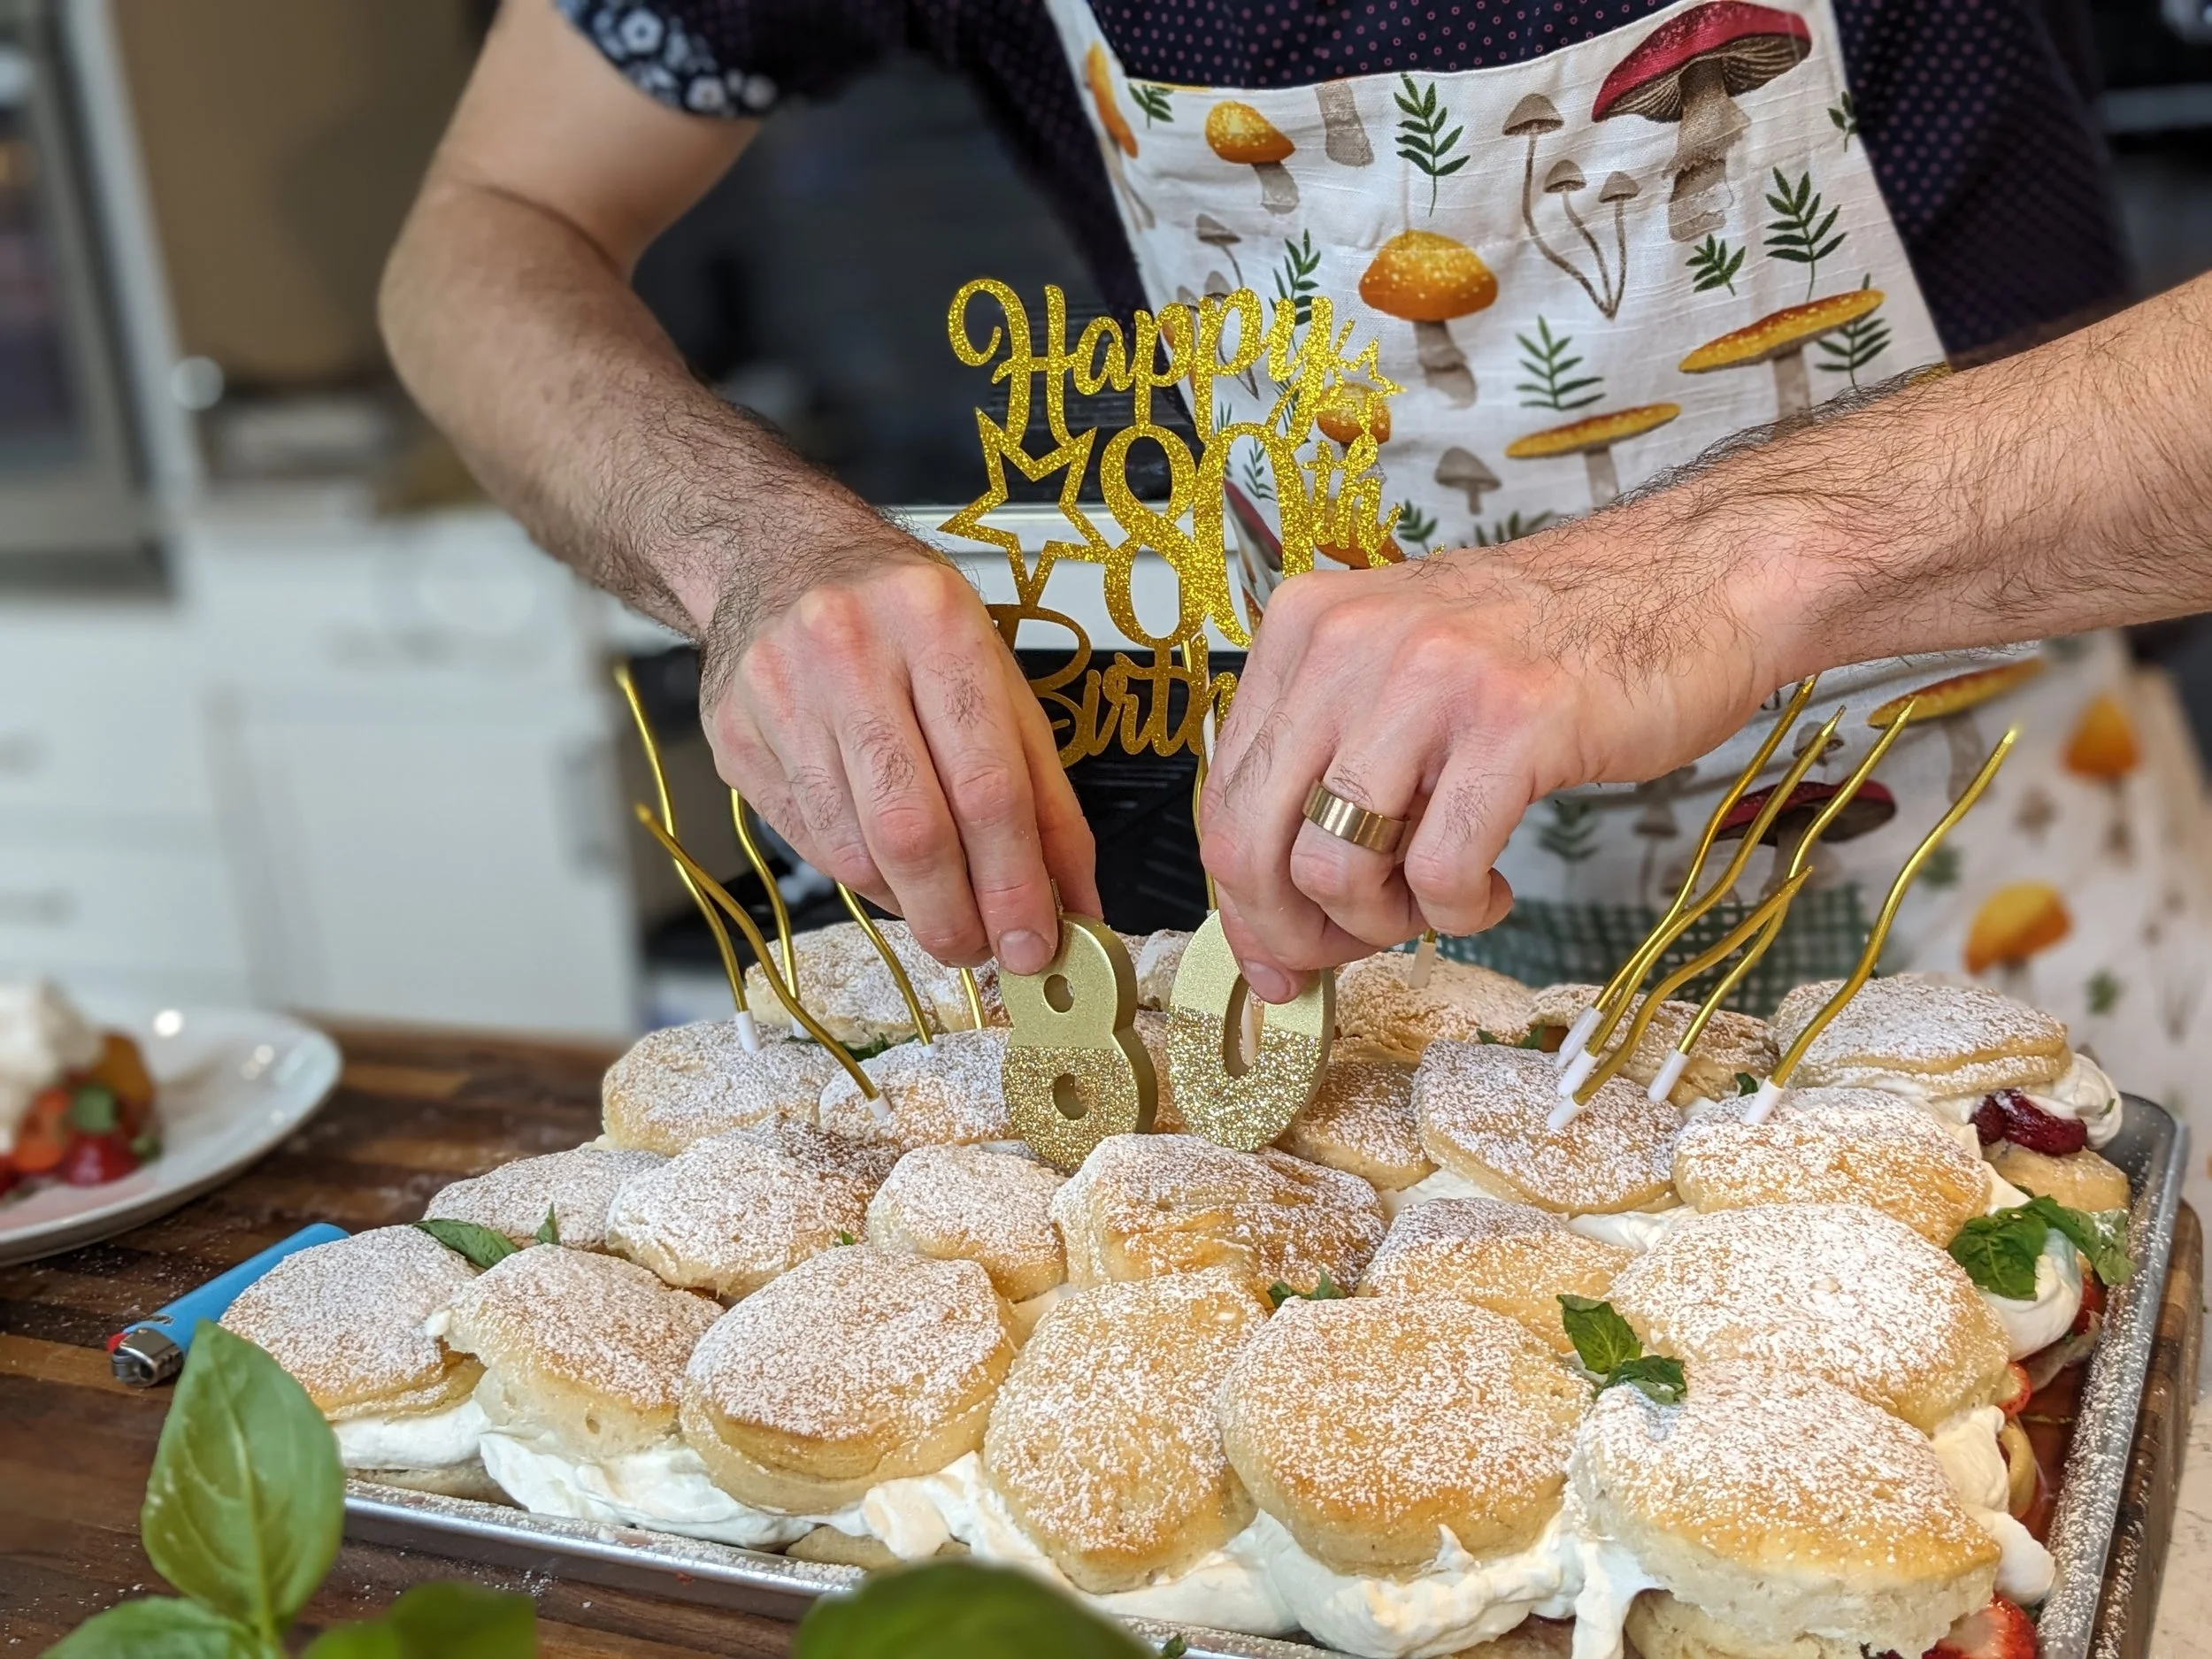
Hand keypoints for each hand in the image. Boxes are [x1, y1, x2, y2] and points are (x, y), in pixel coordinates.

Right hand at [699, 527, 1096, 975]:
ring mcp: (780, 696)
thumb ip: (1040, 786)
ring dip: (913, 905)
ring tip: (946, 914)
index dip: (1017, 883)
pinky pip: (811, 842)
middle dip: (961, 915)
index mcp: (937, 624)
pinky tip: (890, 872)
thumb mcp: (993, 671)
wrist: (775, 556)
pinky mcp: (736, 738)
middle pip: (915, 830)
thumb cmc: (901, 617)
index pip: (988, 785)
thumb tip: (1072, 896)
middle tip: (990, 952)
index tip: (1040, 941)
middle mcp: (851, 653)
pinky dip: (863, 877)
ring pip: (857, 850)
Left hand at [1200, 513, 1781, 996]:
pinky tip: (1490, 886)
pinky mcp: (1512, 725)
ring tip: (1435, 902)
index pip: (1223, 796)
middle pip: (1254, 842)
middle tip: (1350, 951)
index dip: (1242, 901)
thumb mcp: (1402, 674)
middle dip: (1292, 931)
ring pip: (1334, 867)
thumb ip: (1328, 767)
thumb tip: (1268, 915)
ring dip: (1382, 922)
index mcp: (1305, 627)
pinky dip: (1457, 911)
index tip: (1277, 952)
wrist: (1694, 580)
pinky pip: (1438, 872)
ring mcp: (1430, 680)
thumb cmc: (1547, 646)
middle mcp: (1350, 643)